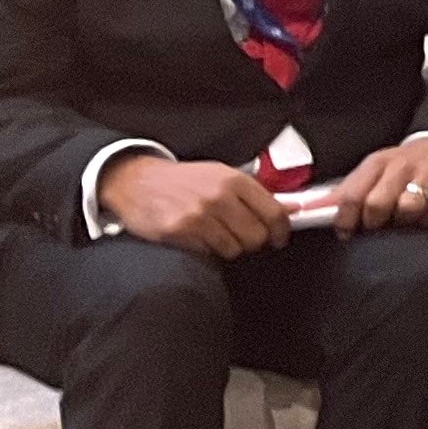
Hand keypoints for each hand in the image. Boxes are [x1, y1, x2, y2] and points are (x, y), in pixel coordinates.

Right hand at [100, 155, 289, 256]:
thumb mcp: (221, 176)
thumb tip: (291, 208)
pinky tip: (198, 236)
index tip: (279, 238)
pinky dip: (208, 249)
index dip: (281, 231)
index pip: (273, 213)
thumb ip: (256, 194)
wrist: (136, 180)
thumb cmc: (182, 179)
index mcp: (234, 180)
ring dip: (230, 247)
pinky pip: (209, 252)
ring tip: (216, 234)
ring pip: (235, 249)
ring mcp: (199, 214)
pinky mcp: (180, 230)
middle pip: (257, 236)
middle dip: (254, 242)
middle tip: (243, 237)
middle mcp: (219, 196)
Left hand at [327, 138, 427, 233]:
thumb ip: (344, 191)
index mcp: (375, 165)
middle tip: (378, 226)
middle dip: (374, 222)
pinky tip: (427, 216)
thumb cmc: (401, 165)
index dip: (345, 219)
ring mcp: (425, 176)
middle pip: (377, 204)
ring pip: (408, 208)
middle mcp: (399, 168)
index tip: (345, 231)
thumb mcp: (371, 171)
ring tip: (404, 220)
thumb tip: (312, 209)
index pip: (351, 195)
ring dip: (404, 221)